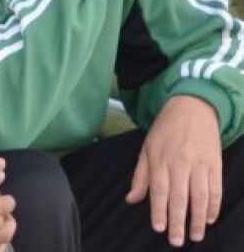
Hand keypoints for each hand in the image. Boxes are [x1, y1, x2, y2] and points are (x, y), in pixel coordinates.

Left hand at [126, 95, 222, 245]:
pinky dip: (214, 205)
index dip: (159, 210)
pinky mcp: (214, 163)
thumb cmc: (165, 130)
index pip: (159, 190)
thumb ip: (140, 176)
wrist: (191, 108)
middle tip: (176, 241)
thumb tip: (131, 199)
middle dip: (178, 221)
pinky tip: (209, 218)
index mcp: (160, 159)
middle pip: (180, 197)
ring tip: (195, 236)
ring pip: (200, 196)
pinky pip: (216, 188)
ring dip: (198, 218)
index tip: (159, 228)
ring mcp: (199, 163)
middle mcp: (180, 163)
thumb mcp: (147, 149)